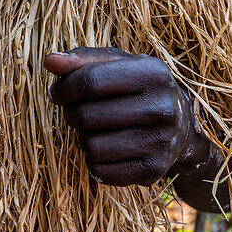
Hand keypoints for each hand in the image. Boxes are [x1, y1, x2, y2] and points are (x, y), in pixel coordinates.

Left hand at [45, 47, 205, 187]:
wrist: (181, 128)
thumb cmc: (138, 89)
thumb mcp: (119, 65)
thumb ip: (83, 60)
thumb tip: (50, 61)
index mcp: (153, 74)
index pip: (91, 81)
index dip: (65, 88)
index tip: (57, 92)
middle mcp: (161, 108)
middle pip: (87, 116)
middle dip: (70, 113)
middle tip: (75, 111)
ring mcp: (160, 142)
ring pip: (91, 146)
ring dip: (83, 138)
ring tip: (94, 129)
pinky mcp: (153, 170)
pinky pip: (100, 171)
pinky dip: (94, 161)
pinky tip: (106, 148)